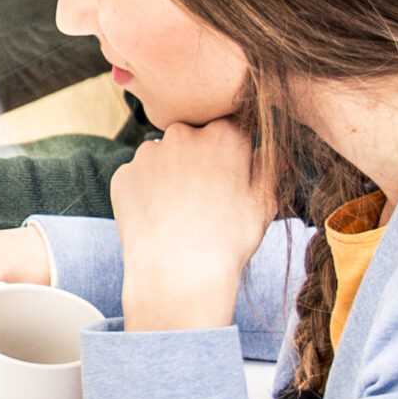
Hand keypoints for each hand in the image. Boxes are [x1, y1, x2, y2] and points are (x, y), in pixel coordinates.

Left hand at [113, 119, 274, 331]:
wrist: (178, 270)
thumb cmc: (230, 238)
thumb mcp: (265, 202)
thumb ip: (271, 166)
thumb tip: (274, 148)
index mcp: (224, 134)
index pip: (228, 127)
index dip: (229, 150)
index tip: (229, 172)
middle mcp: (182, 134)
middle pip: (192, 138)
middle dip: (197, 159)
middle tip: (204, 195)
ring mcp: (148, 153)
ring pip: (163, 157)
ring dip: (170, 173)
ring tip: (180, 210)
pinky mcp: (123, 175)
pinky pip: (138, 177)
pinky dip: (146, 191)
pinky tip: (157, 216)